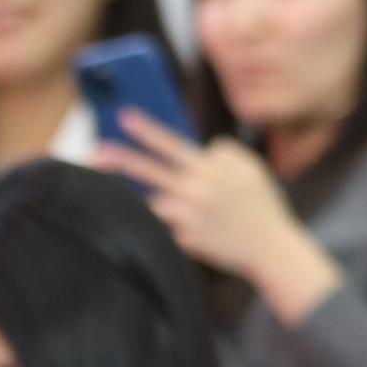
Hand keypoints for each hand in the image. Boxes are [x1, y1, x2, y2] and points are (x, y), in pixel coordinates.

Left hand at [94, 116, 338, 318]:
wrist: (271, 249)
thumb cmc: (262, 207)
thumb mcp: (252, 169)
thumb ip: (226, 153)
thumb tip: (204, 147)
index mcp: (211, 169)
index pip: (172, 144)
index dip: (147, 129)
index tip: (124, 116)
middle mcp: (196, 190)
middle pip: (150, 170)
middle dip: (121, 160)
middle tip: (95, 151)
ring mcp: (188, 217)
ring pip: (151, 200)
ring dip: (139, 197)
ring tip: (126, 193)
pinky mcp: (184, 240)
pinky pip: (162, 227)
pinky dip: (160, 224)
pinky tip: (165, 224)